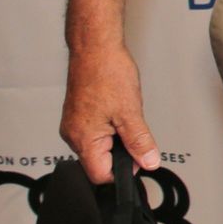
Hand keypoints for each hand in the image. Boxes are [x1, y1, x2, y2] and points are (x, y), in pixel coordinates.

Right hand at [60, 42, 160, 183]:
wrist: (95, 48)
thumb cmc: (107, 73)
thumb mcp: (131, 112)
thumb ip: (140, 142)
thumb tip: (149, 162)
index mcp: (83, 139)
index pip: (100, 175)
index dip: (123, 170)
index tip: (138, 157)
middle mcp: (73, 135)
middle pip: (99, 162)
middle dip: (121, 152)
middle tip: (133, 128)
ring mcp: (73, 125)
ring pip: (99, 146)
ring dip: (116, 138)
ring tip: (124, 115)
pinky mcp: (77, 115)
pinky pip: (96, 132)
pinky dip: (110, 127)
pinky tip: (117, 110)